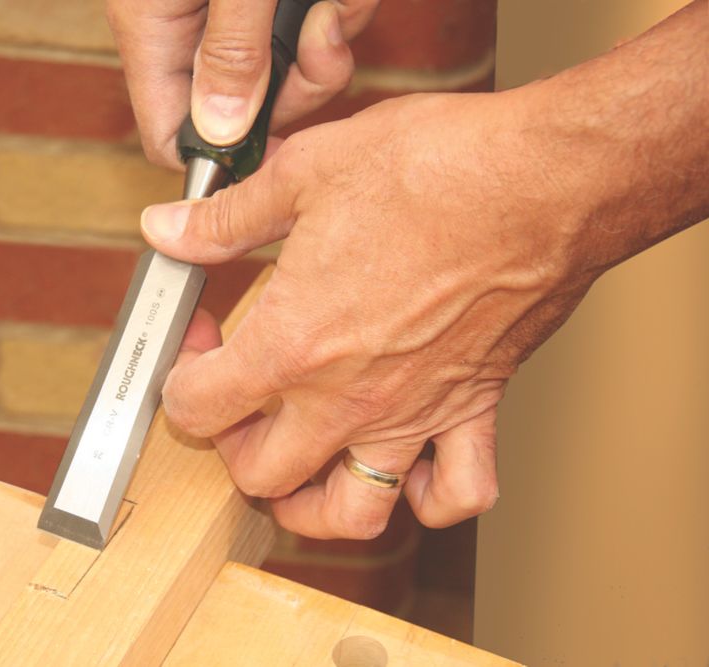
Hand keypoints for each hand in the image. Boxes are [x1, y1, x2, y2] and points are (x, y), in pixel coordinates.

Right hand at [106, 0, 379, 168]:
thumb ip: (231, 50)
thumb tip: (222, 132)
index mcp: (153, 24)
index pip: (170, 135)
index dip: (224, 160)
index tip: (281, 157)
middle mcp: (188, 23)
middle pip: (242, 109)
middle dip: (299, 85)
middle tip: (323, 43)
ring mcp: (231, 11)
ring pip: (287, 68)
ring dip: (326, 44)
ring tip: (334, 3)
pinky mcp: (269, 0)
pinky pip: (310, 28)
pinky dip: (336, 11)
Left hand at [140, 89, 598, 538]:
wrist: (543, 179)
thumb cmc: (435, 171)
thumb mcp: (305, 174)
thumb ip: (226, 220)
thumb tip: (168, 231)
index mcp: (294, 344)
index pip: (199, 406)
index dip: (180, 375)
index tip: (203, 338)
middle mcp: (348, 398)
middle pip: (260, 472)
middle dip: (231, 441)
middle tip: (240, 393)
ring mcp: (414, 413)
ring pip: (350, 511)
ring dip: (311, 502)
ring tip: (299, 464)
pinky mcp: (475, 408)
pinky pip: (458, 492)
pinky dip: (428, 496)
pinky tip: (408, 464)